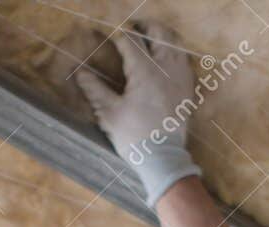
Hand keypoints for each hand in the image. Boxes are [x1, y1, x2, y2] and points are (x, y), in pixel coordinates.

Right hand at [77, 21, 202, 207]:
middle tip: (136, 27)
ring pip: (176, 44)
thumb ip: (95, 90)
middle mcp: (166, 68)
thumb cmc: (134, 137)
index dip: (120, 37)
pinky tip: (167, 60)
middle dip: (146, 26)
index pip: (131, 41)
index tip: (113, 38)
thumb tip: (80, 73)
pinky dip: (175, 54)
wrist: (163, 159)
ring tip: (152, 39)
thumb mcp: (109, 114)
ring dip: (163, 37)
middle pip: (159, 33)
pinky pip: (185, 61)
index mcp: (144, 71)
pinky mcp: (188, 89)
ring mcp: (181, 77)